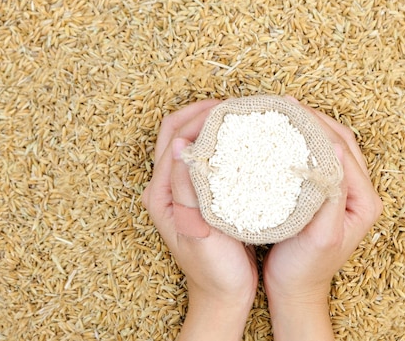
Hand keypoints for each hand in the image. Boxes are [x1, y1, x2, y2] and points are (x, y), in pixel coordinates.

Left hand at [141, 100, 258, 340]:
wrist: (223, 297)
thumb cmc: (212, 271)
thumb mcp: (197, 230)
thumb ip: (186, 188)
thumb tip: (180, 145)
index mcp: (162, 192)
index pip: (174, 136)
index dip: (199, 116)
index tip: (229, 109)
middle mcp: (168, 187)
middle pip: (178, 133)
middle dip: (203, 113)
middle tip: (235, 108)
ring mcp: (184, 191)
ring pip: (192, 143)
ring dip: (211, 127)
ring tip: (239, 120)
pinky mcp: (200, 197)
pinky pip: (206, 159)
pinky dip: (220, 145)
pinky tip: (242, 145)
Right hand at [263, 99, 382, 340]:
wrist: (297, 290)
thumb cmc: (307, 268)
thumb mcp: (321, 237)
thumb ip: (329, 197)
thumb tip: (329, 155)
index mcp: (364, 200)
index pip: (342, 150)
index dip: (318, 127)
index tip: (292, 110)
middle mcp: (360, 193)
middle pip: (342, 142)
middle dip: (317, 120)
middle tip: (288, 103)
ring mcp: (346, 193)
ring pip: (334, 148)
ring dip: (313, 128)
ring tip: (288, 113)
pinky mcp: (330, 195)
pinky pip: (322, 159)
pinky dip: (308, 143)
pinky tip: (288, 137)